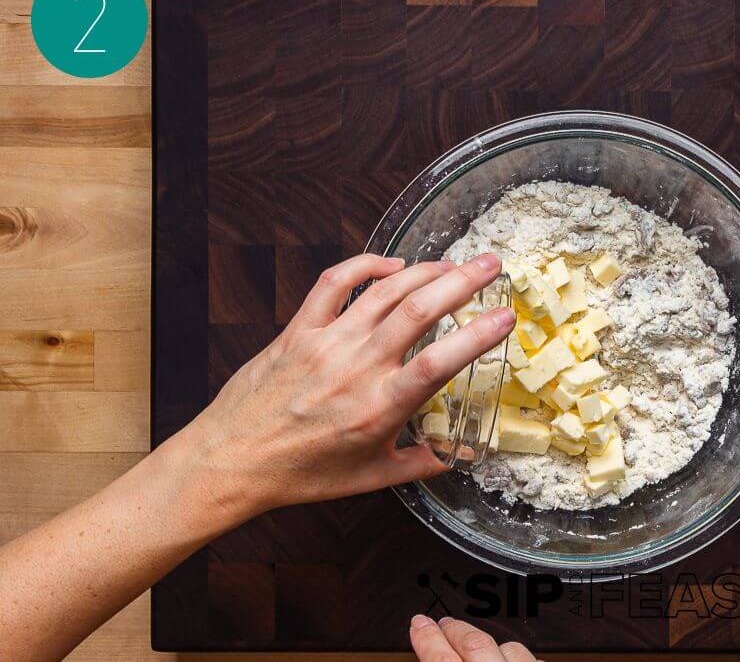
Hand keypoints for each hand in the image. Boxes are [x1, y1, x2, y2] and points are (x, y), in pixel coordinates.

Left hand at [181, 252, 514, 521]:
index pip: (440, 363)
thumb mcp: (368, 478)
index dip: (477, 335)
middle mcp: (356, 368)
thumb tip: (458, 455)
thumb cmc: (300, 473)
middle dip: (461, 282)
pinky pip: (336, 283)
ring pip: (384, 291)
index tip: (506, 316)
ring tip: (453, 263)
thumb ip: (418, 462)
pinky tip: (392, 264)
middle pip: (418, 311)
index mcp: (378, 407)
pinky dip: (367, 265)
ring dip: (425, 270)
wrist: (231, 461)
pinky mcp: (300, 328)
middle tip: (490, 265)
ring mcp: (327, 342)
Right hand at [412, 613, 536, 661]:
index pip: (441, 659)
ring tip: (474, 646)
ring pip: (509, 648)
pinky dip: (516, 660)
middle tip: (442, 625)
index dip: (428, 638)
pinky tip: (507, 660)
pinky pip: (533, 660)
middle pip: (475, 643)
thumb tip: (430, 652)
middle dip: (456, 630)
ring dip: (489, 645)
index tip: (419, 624)